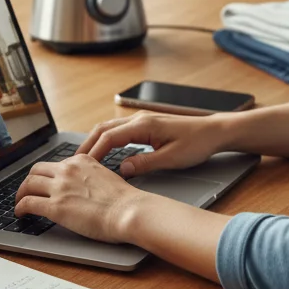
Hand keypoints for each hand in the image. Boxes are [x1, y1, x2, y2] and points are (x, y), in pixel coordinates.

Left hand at [13, 155, 143, 243]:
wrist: (127, 211)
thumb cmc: (122, 200)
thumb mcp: (104, 176)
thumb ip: (89, 176)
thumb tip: (81, 187)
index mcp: (81, 161)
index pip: (55, 164)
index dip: (45, 175)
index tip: (43, 183)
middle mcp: (68, 170)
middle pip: (36, 170)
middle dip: (29, 181)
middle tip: (27, 191)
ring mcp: (60, 187)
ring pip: (28, 184)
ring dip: (20, 194)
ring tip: (20, 203)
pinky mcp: (55, 207)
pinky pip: (28, 203)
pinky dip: (20, 208)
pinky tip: (20, 213)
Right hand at [78, 112, 226, 176]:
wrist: (214, 131)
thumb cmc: (197, 143)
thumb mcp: (171, 158)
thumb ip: (144, 163)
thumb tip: (121, 169)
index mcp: (143, 125)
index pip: (109, 137)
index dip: (93, 152)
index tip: (82, 167)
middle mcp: (139, 119)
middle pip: (103, 129)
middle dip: (87, 145)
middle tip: (74, 163)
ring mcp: (142, 120)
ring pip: (110, 128)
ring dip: (96, 141)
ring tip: (85, 160)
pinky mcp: (146, 125)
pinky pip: (120, 130)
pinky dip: (107, 140)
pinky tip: (105, 153)